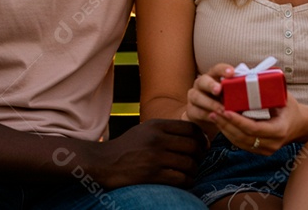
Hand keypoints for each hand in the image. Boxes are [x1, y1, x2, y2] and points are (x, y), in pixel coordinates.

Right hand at [88, 119, 206, 189]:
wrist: (103, 163)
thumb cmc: (127, 147)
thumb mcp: (145, 130)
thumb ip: (167, 130)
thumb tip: (197, 136)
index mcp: (156, 126)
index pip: (190, 128)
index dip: (202, 138)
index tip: (203, 146)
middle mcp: (157, 139)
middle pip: (193, 146)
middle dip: (200, 155)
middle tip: (198, 161)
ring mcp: (155, 157)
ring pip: (189, 164)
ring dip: (194, 170)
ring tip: (191, 172)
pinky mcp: (152, 175)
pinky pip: (181, 179)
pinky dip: (187, 181)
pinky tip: (184, 181)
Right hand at [183, 63, 234, 137]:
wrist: (208, 117)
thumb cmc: (224, 102)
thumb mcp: (232, 95)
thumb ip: (239, 90)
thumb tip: (258, 88)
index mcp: (213, 77)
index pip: (217, 69)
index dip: (223, 70)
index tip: (231, 72)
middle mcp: (201, 84)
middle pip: (203, 80)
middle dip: (211, 85)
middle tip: (219, 90)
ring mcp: (194, 96)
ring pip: (197, 96)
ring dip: (210, 103)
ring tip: (221, 109)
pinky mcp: (191, 110)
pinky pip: (196, 111)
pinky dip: (206, 114)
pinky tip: (214, 117)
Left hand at [209, 93, 302, 155]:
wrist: (300, 125)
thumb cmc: (289, 107)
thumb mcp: (283, 97)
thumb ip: (267, 90)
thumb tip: (247, 76)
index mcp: (279, 130)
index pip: (253, 128)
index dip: (237, 120)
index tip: (225, 110)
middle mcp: (273, 144)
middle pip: (243, 137)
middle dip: (226, 124)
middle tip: (214, 110)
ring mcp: (266, 150)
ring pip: (240, 142)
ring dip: (225, 129)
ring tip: (213, 115)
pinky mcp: (260, 152)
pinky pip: (241, 144)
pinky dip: (230, 133)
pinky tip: (221, 123)